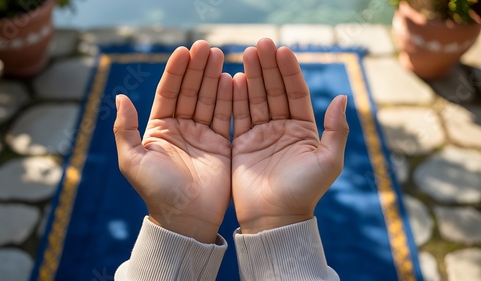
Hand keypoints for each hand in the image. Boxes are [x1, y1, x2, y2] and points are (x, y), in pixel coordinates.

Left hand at [113, 41, 232, 242]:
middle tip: (207, 47)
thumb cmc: (156, 192)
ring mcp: (203, 136)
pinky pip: (227, 117)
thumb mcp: (132, 160)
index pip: (168, 92)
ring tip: (221, 56)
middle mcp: (182, 128)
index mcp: (160, 128)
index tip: (184, 51)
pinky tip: (234, 80)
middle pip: (191, 91)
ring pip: (209, 100)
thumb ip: (126, 129)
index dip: (176, 72)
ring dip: (215, 78)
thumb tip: (119, 97)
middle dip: (198, 69)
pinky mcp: (222, 145)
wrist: (186, 220)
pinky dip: (231, 99)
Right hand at [231, 39, 348, 233]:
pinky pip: (237, 116)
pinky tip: (234, 79)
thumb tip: (342, 96)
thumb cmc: (305, 192)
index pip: (296, 93)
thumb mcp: (329, 161)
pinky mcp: (241, 144)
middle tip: (260, 44)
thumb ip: (337, 129)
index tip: (282, 51)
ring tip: (246, 54)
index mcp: (303, 129)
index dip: (289, 71)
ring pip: (255, 99)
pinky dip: (235, 98)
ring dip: (252, 76)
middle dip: (268, 67)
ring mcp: (260, 135)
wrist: (275, 218)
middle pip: (274, 91)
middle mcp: (282, 128)